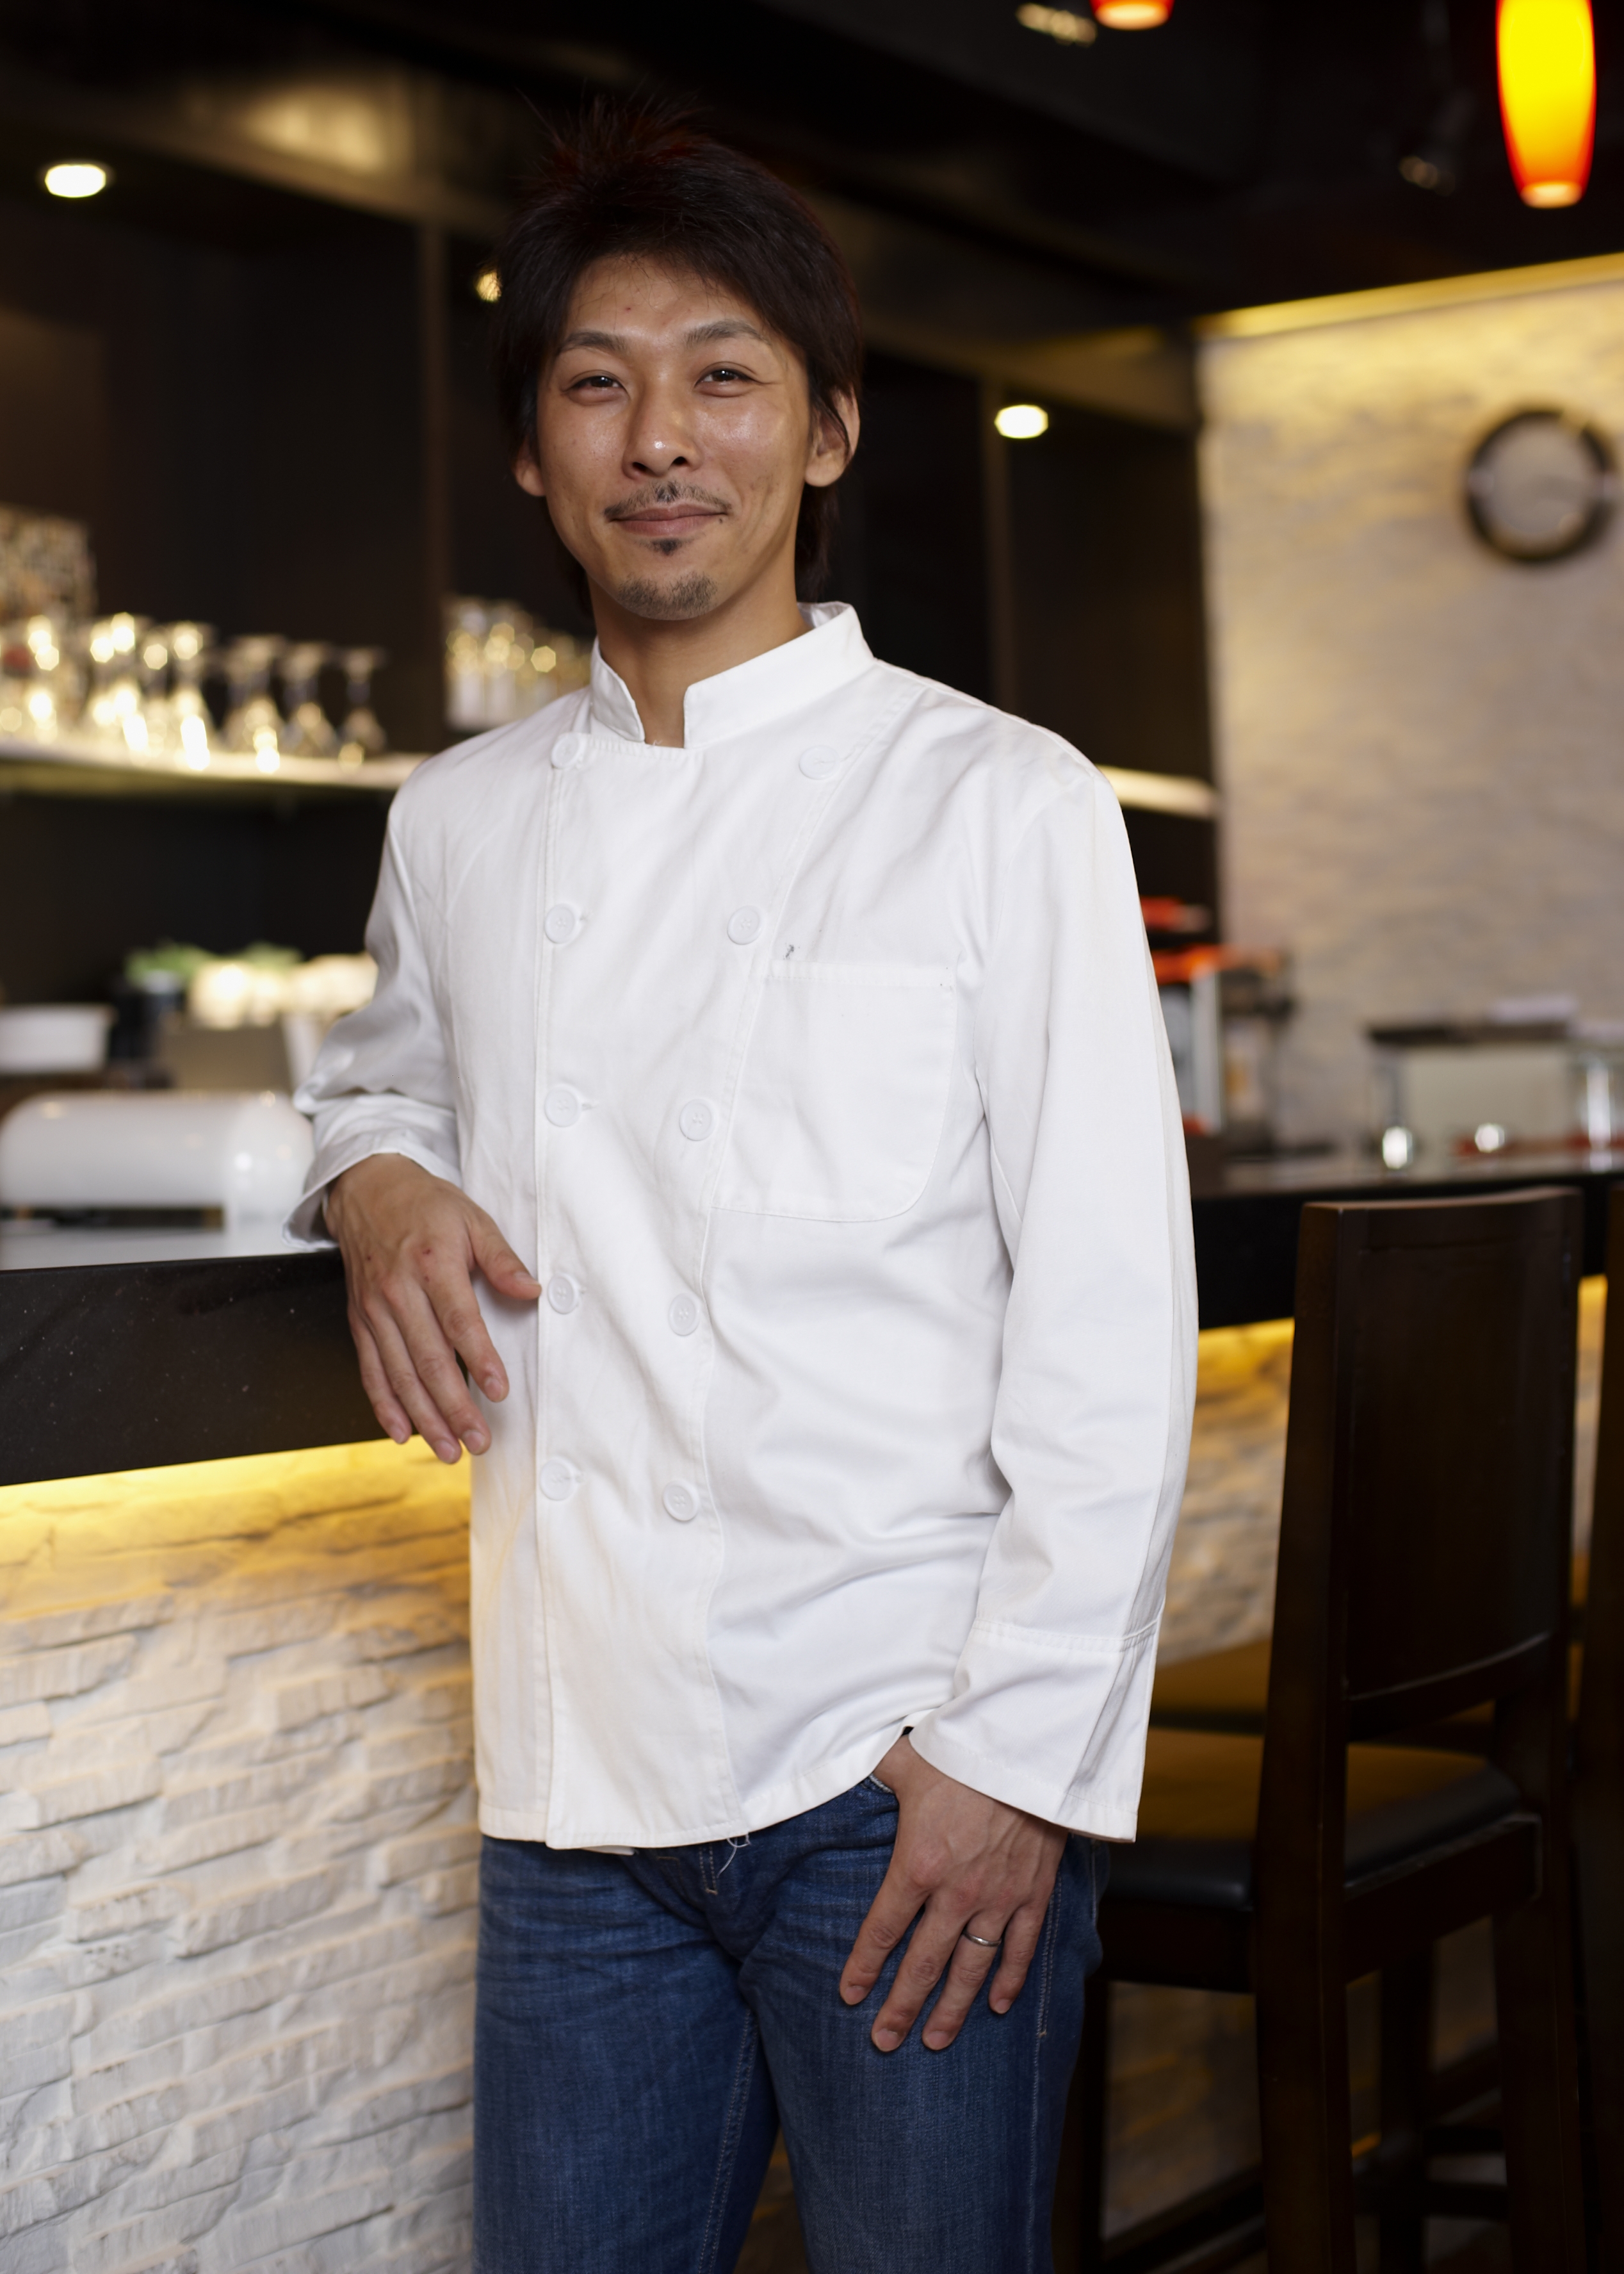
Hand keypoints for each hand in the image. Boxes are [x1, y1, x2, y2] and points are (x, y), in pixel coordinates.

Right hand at [325, 1153, 540, 1464]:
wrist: (366, 1190)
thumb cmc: (426, 1206)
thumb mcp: (473, 1219)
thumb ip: (502, 1259)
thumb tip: (533, 1290)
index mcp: (432, 1264)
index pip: (459, 1322)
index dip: (479, 1361)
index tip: (499, 1393)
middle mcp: (398, 1291)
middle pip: (428, 1359)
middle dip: (453, 1406)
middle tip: (478, 1440)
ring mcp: (374, 1309)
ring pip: (398, 1374)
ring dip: (423, 1417)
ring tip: (448, 1450)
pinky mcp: (359, 1320)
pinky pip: (369, 1369)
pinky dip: (384, 1405)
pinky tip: (401, 1433)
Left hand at [839, 1735, 1066, 2052]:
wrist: (1029, 1746)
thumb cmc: (962, 1748)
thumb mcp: (904, 1758)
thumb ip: (869, 1769)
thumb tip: (834, 1760)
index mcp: (918, 1864)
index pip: (882, 1929)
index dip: (863, 1966)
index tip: (850, 1995)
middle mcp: (956, 1892)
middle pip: (922, 1964)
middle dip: (901, 2007)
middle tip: (884, 2042)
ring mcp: (998, 1898)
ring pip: (971, 1968)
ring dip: (952, 2009)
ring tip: (935, 2042)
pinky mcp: (1033, 1893)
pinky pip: (1021, 1948)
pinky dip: (1010, 1980)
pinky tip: (999, 2006)